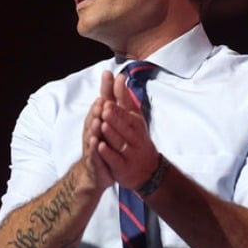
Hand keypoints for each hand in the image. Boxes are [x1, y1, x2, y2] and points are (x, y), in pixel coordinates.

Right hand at [79, 70, 116, 192]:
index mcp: (98, 120)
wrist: (97, 173)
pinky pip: (93, 153)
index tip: (108, 76)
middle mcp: (92, 130)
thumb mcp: (110, 121)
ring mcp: (91, 145)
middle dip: (97, 108)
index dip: (105, 90)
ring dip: (94, 126)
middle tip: (102, 100)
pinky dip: (93, 147)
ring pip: (92, 134)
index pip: (102, 103)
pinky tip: (95, 142)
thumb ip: (113, 100)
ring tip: (98, 119)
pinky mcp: (93, 160)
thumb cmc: (103, 143)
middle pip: (94, 116)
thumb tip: (117, 76)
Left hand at [97, 69, 158, 189]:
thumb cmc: (137, 138)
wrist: (148, 170)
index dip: (120, 98)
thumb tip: (119, 76)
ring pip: (120, 141)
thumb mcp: (133, 117)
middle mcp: (134, 136)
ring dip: (111, 133)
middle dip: (115, 116)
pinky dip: (108, 153)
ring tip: (102, 124)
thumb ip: (124, 99)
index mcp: (135, 122)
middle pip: (124, 125)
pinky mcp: (122, 167)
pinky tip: (100, 146)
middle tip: (106, 107)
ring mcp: (129, 152)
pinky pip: (115, 159)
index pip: (128, 108)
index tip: (115, 87)